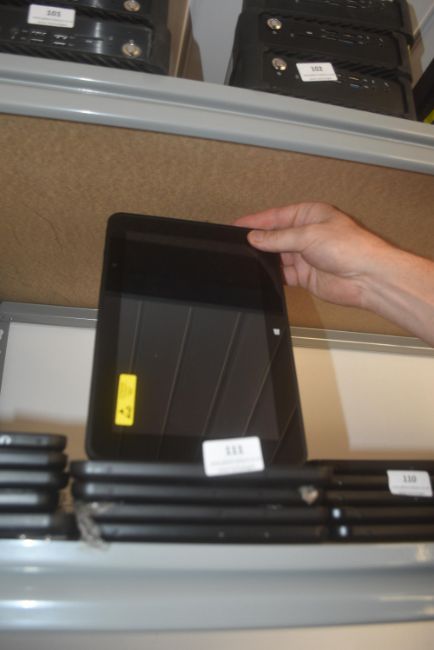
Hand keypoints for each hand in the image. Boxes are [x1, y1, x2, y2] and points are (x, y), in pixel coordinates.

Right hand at [234, 202, 391, 309]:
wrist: (367, 278)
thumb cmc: (350, 248)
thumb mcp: (308, 235)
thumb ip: (278, 238)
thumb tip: (255, 238)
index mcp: (310, 215)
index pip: (276, 216)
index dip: (256, 221)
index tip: (237, 225)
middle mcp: (307, 234)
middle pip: (275, 236)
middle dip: (259, 241)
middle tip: (238, 245)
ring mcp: (306, 256)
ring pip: (277, 256)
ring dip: (265, 259)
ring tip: (248, 260)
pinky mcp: (305, 276)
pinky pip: (283, 274)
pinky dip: (273, 275)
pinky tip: (263, 275)